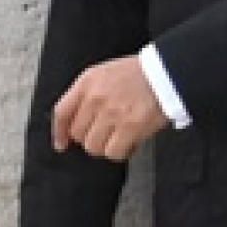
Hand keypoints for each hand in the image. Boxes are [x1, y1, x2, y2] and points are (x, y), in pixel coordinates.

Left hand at [52, 57, 168, 160]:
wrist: (167, 73)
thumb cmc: (140, 74)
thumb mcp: (105, 74)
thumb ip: (88, 94)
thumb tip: (78, 122)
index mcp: (87, 82)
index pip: (62, 112)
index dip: (59, 132)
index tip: (61, 144)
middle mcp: (95, 98)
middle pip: (78, 134)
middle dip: (90, 138)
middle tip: (105, 135)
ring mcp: (112, 114)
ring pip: (93, 146)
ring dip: (105, 147)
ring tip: (119, 138)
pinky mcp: (130, 127)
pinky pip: (114, 153)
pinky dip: (121, 153)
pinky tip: (129, 143)